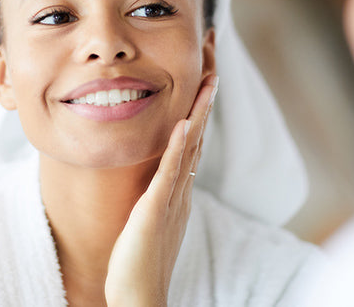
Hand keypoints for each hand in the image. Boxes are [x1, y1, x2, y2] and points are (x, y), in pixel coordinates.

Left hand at [104, 75, 218, 306]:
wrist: (140, 296)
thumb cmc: (139, 261)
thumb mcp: (153, 219)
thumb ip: (159, 195)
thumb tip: (163, 176)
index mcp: (178, 192)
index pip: (192, 144)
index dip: (199, 113)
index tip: (204, 84)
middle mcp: (181, 191)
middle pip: (198, 139)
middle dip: (205, 104)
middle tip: (213, 69)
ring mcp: (171, 200)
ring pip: (189, 150)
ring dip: (199, 115)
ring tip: (208, 84)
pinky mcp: (155, 211)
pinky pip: (168, 174)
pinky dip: (176, 147)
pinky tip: (183, 124)